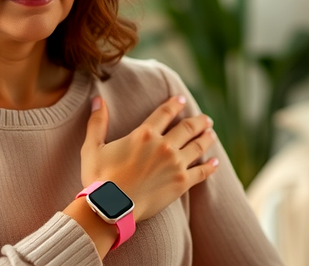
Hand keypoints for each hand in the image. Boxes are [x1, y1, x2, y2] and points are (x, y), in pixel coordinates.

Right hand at [80, 95, 219, 221]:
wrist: (111, 208)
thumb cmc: (99, 179)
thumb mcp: (92, 147)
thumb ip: (97, 122)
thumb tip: (97, 99)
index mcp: (144, 134)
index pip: (165, 113)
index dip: (175, 104)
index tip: (182, 99)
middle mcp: (163, 146)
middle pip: (187, 128)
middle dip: (198, 121)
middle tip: (206, 119)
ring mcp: (175, 165)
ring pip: (197, 147)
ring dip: (206, 139)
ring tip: (211, 134)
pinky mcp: (181, 183)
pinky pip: (201, 172)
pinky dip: (210, 167)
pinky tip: (215, 163)